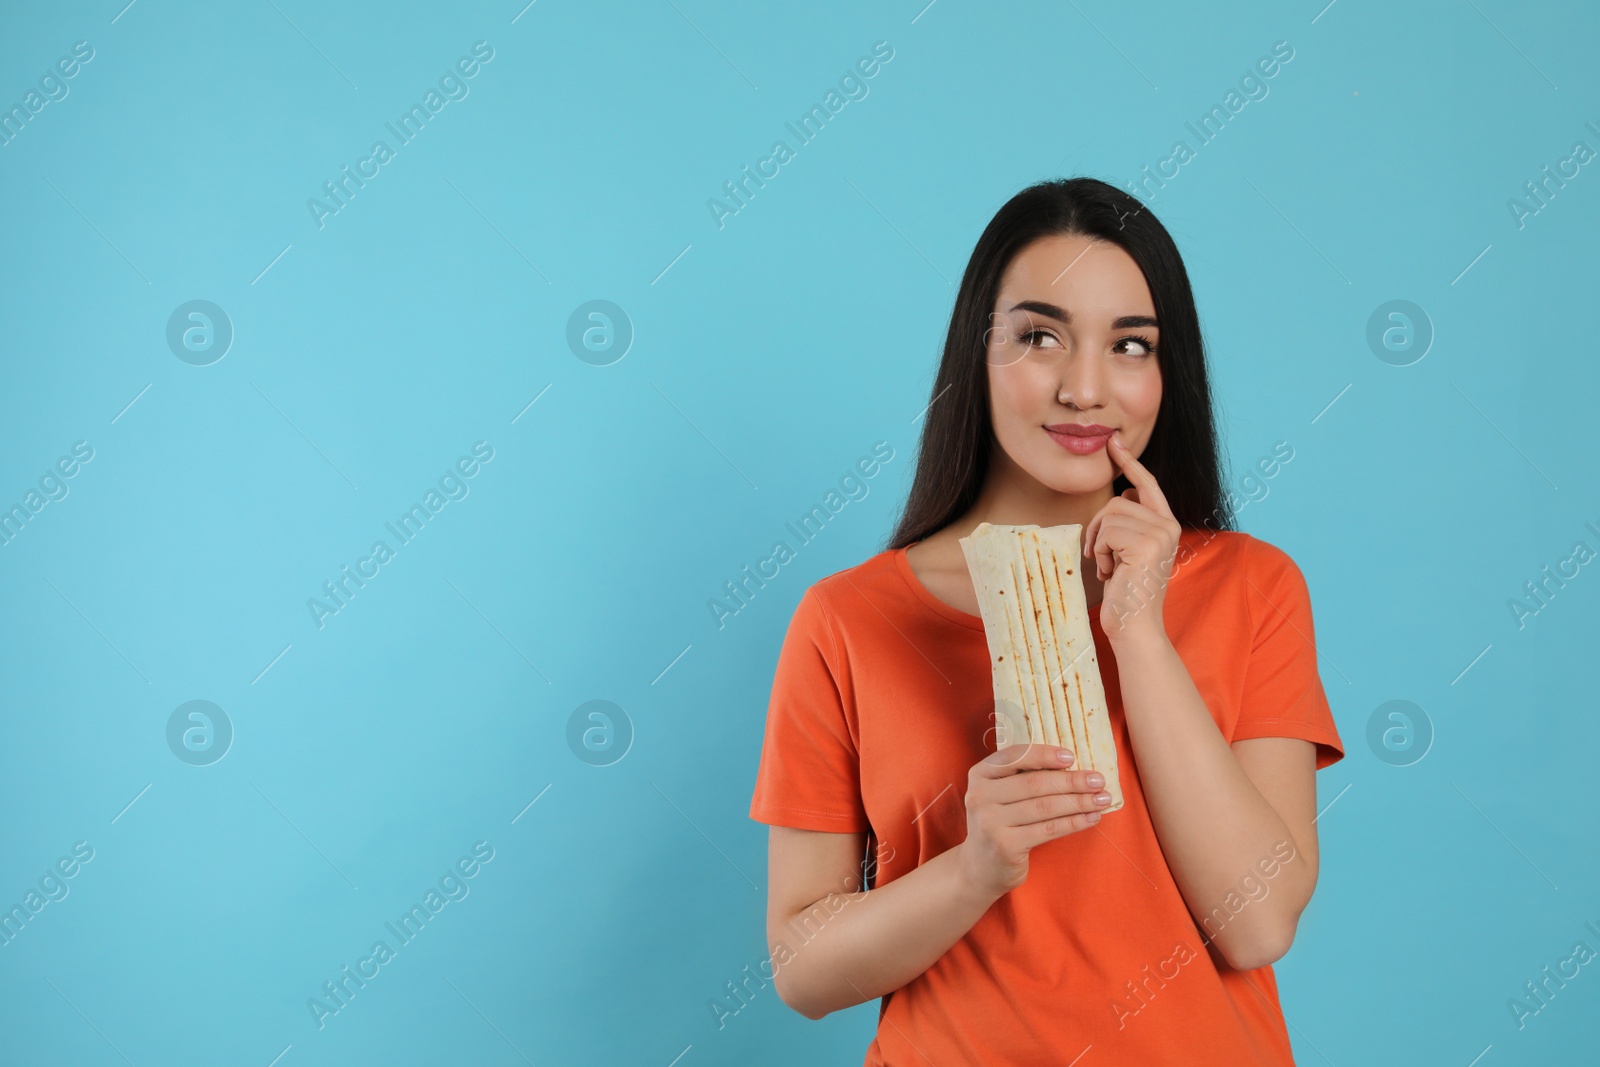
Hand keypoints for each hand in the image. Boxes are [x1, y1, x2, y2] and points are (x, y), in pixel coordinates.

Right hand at [957, 743, 1113, 899]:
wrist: (979, 868)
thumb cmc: (999, 823)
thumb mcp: (999, 795)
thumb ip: (1022, 777)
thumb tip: (1072, 765)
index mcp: (980, 774)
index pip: (1014, 756)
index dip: (1045, 755)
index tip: (1072, 757)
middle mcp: (980, 795)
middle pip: (1034, 783)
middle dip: (1071, 781)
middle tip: (1098, 781)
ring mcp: (990, 822)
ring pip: (1044, 806)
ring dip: (1078, 802)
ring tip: (1102, 799)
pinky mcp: (1006, 845)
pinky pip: (1048, 829)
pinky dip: (1074, 822)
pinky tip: (1092, 818)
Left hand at [1082, 431, 1181, 643]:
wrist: (1134, 626)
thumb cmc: (1126, 591)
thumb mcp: (1128, 551)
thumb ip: (1130, 523)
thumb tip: (1120, 494)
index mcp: (1166, 525)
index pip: (1147, 484)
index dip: (1129, 462)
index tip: (1114, 443)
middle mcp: (1168, 526)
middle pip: (1117, 502)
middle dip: (1099, 528)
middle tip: (1102, 557)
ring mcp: (1161, 534)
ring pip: (1110, 515)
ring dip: (1100, 543)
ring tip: (1110, 567)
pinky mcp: (1148, 544)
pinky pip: (1108, 531)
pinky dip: (1102, 552)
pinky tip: (1112, 573)